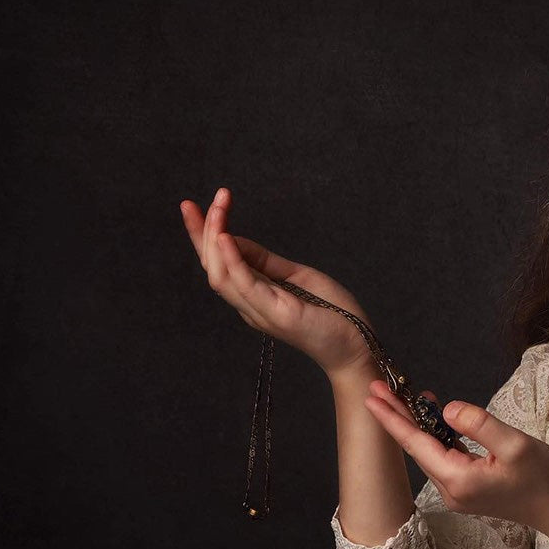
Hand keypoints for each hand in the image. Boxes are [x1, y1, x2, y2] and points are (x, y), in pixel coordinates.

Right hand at [180, 187, 375, 377]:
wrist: (358, 345)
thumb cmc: (331, 312)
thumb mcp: (294, 276)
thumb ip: (263, 261)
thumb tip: (234, 238)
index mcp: (253, 296)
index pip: (218, 263)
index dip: (202, 236)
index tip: (191, 207)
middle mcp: (249, 305)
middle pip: (211, 268)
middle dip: (200, 233)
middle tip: (193, 203)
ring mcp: (260, 311)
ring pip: (220, 275)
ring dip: (213, 238)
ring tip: (216, 209)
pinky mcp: (275, 314)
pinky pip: (245, 284)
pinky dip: (232, 260)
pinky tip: (226, 237)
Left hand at [364, 381, 548, 538]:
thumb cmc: (545, 478)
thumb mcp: (514, 444)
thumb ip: (478, 423)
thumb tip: (448, 408)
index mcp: (457, 479)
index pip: (415, 444)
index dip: (392, 418)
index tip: (372, 397)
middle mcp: (451, 489)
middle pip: (417, 447)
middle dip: (397, 417)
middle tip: (377, 388)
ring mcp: (459, 491)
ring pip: (429, 451)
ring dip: (415, 424)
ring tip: (402, 395)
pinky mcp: (469, 488)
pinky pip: (444, 456)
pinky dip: (435, 435)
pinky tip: (434, 416)